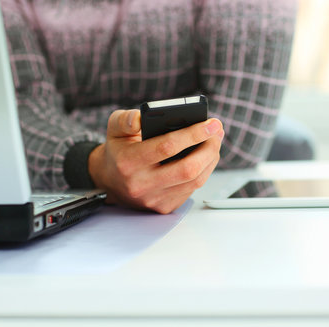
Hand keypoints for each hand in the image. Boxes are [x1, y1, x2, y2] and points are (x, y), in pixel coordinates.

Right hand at [88, 109, 223, 213]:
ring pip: (194, 181)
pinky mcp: (164, 207)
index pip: (166, 147)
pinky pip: (192, 189)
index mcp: (128, 162)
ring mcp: (154, 199)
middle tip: (217, 130)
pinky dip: (204, 171)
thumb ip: (125, 120)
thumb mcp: (114, 128)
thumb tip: (141, 118)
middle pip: (187, 169)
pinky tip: (207, 156)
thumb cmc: (118, 150)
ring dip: (211, 159)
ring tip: (215, 140)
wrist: (110, 181)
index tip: (211, 123)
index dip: (193, 134)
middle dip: (209, 148)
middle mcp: (141, 184)